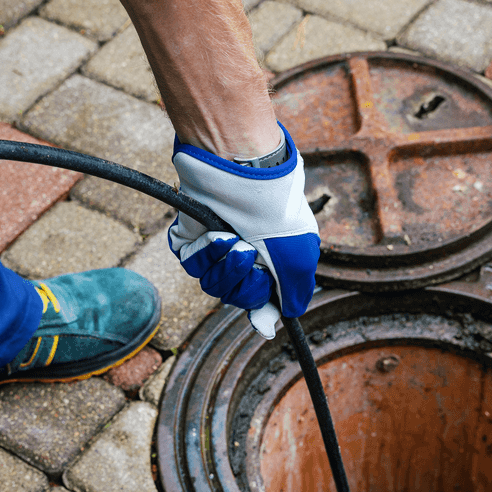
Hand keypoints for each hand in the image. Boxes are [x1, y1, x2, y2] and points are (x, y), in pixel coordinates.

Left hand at [168, 124, 319, 337]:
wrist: (243, 173)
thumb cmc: (275, 212)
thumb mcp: (299, 256)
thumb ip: (295, 292)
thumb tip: (286, 316)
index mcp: (272, 260)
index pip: (261, 299)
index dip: (260, 310)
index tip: (260, 318)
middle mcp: (244, 255)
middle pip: (236, 297)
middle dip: (244, 283)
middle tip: (251, 256)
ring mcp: (217, 248)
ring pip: (213, 285)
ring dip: (226, 267)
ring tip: (234, 240)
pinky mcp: (192, 238)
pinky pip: (193, 265)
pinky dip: (207, 253)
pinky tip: (217, 234)